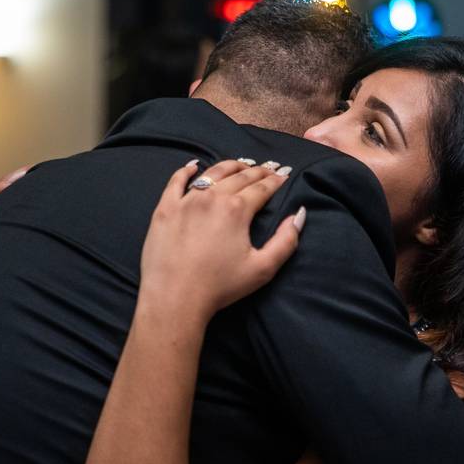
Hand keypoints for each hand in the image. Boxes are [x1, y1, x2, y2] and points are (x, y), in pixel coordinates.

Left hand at [139, 159, 305, 321]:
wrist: (175, 298)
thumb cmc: (220, 287)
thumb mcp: (263, 269)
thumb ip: (286, 241)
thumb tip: (298, 215)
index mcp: (237, 209)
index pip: (262, 187)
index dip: (276, 180)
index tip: (285, 174)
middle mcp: (212, 197)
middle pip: (240, 176)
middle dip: (259, 171)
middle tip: (270, 168)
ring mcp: (186, 201)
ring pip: (212, 174)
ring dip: (230, 166)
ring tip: (241, 164)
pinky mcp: (165, 209)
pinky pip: (175, 181)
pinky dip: (186, 170)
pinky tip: (194, 165)